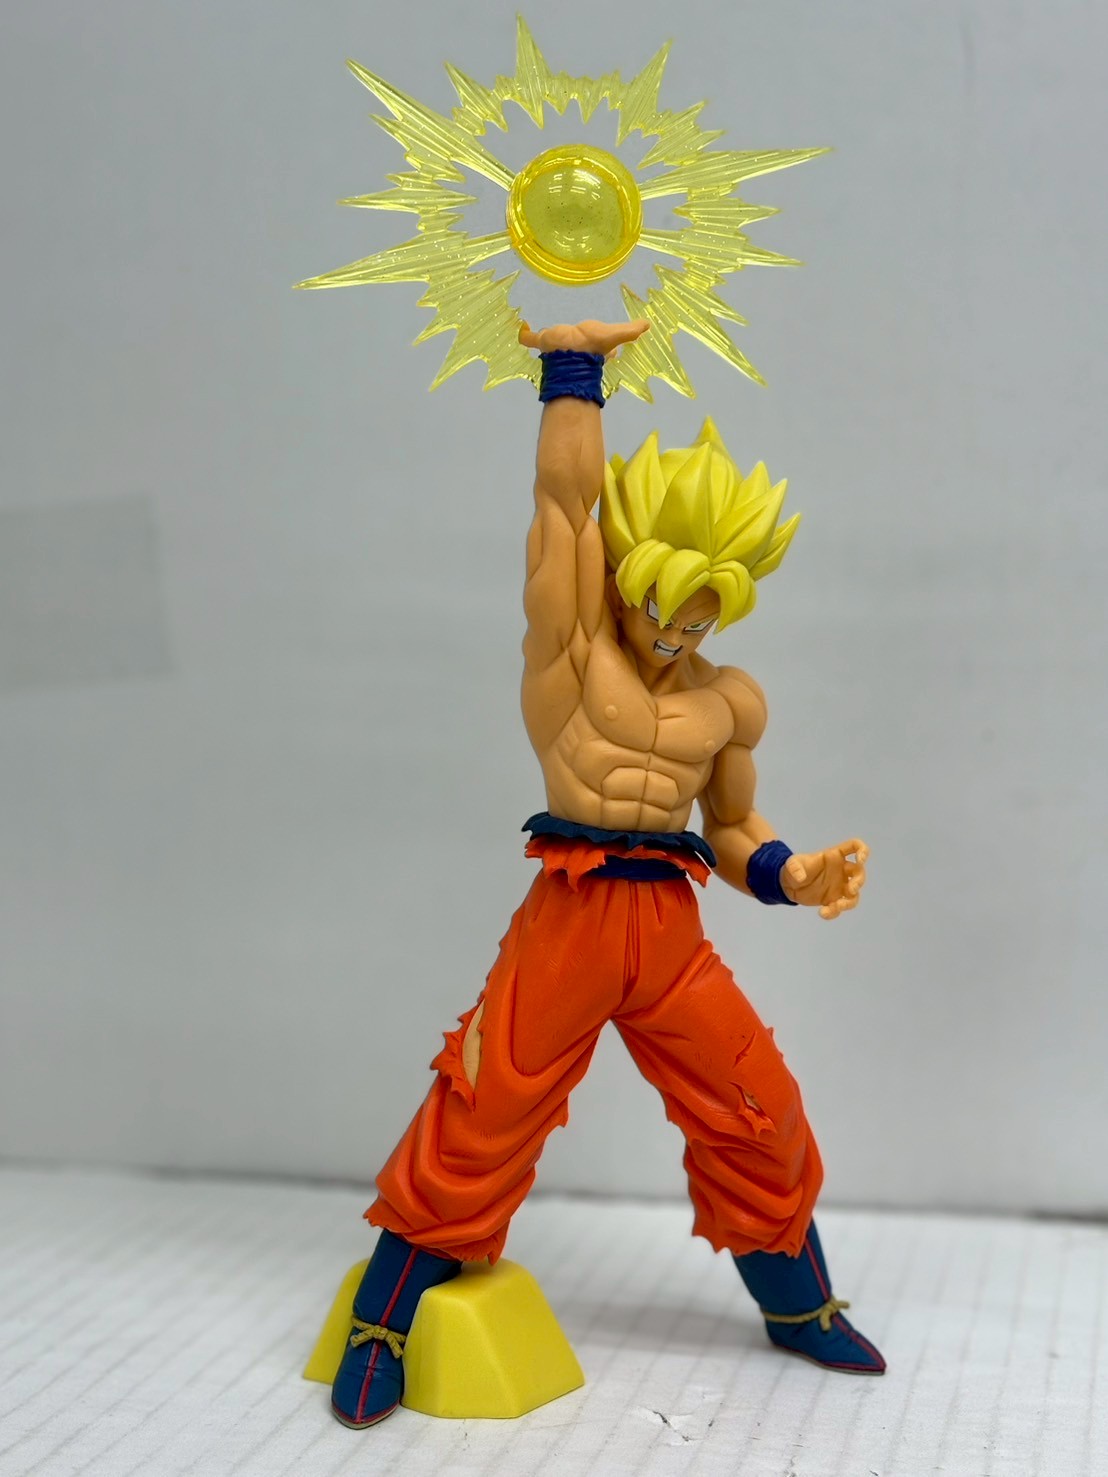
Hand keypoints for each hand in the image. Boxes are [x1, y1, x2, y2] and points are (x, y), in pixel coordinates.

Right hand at [518, 318, 649, 358]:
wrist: (567, 353)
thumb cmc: (591, 345)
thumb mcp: (615, 335)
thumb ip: (631, 331)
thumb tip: (648, 324)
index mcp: (592, 347)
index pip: (603, 349)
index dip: (608, 348)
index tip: (612, 349)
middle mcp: (576, 347)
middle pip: (578, 344)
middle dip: (579, 341)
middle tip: (580, 335)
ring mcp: (557, 346)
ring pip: (554, 341)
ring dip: (552, 339)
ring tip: (551, 333)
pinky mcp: (542, 342)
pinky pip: (531, 339)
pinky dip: (525, 335)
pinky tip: (521, 330)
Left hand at [781, 840, 868, 919]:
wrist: (789, 885)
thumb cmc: (793, 868)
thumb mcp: (790, 864)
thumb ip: (794, 868)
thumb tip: (800, 878)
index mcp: (835, 856)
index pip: (854, 846)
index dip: (863, 850)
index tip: (860, 860)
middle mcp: (841, 870)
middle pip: (859, 873)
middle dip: (859, 882)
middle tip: (850, 890)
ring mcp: (839, 886)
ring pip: (854, 894)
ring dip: (849, 902)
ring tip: (836, 906)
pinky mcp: (834, 899)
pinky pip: (840, 907)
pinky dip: (834, 912)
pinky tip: (822, 913)